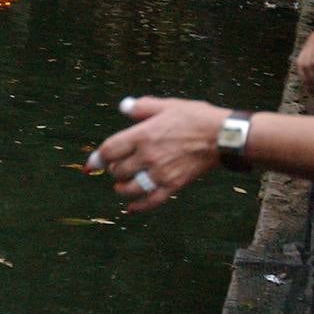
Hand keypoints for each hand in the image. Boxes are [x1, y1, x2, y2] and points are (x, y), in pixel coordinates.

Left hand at [85, 96, 228, 212]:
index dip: (97, 158)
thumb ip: (142, 107)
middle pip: (117, 170)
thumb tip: (123, 106)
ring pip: (130, 189)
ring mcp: (160, 173)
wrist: (222, 136)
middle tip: (117, 168)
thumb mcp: (167, 105)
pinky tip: (131, 208)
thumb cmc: (196, 117)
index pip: (109, 150)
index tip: (91, 165)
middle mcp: (148, 156)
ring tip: (121, 186)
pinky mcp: (173, 186)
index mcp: (143, 135)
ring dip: (122, 189)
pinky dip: (138, 207)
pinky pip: (150, 201)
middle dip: (114, 170)